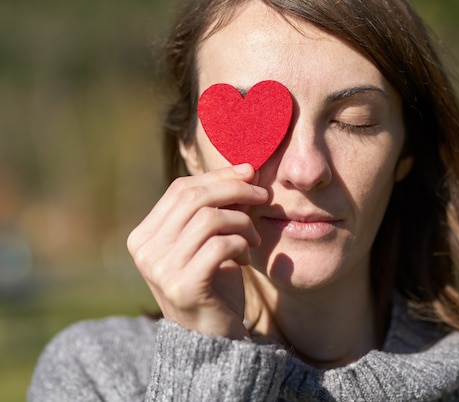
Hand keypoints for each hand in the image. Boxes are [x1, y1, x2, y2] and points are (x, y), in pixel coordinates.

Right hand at [127, 164, 267, 338]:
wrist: (213, 340)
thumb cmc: (214, 285)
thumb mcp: (209, 241)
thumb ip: (215, 209)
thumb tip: (245, 169)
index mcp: (144, 236)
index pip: (180, 189)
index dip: (218, 176)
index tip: (250, 173)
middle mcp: (145, 251)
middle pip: (194, 198)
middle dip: (235, 189)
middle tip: (263, 196)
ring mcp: (160, 270)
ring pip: (209, 219)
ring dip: (242, 222)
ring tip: (254, 239)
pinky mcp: (183, 287)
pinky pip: (220, 245)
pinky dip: (240, 245)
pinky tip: (245, 258)